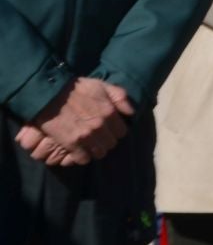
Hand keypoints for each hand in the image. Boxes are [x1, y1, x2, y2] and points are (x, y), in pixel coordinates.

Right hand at [15, 78, 134, 164]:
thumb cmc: (76, 88)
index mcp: (109, 112)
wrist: (49, 94)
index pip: (122, 132)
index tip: (108, 130)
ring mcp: (86, 136)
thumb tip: (131, 112)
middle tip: (98, 137)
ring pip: (99, 153)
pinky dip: (82, 157)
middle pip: (111, 144)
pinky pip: (83, 158)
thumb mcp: (102, 85)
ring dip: (95, 150)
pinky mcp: (71, 144)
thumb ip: (120, 97)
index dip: (115, 131)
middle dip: (106, 141)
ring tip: (89, 145)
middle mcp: (100, 126)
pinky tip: (79, 151)